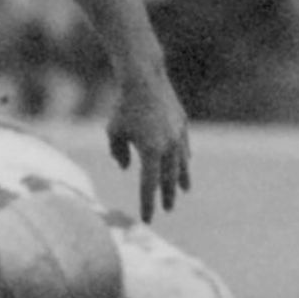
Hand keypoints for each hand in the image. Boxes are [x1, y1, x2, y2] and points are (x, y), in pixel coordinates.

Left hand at [110, 69, 192, 216]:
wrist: (144, 78)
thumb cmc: (123, 106)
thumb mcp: (114, 132)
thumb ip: (118, 153)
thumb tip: (127, 167)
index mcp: (151, 151)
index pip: (149, 186)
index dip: (148, 204)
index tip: (147, 219)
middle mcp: (168, 146)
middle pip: (168, 178)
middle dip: (167, 195)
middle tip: (167, 209)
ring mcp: (178, 135)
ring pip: (181, 164)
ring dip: (181, 179)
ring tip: (183, 191)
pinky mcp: (182, 124)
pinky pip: (184, 147)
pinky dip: (183, 158)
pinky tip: (185, 163)